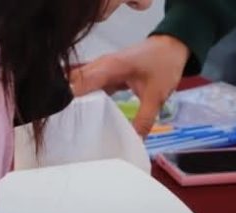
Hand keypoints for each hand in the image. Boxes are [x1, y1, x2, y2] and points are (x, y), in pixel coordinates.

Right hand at [70, 35, 189, 135]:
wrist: (172, 47)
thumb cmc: (164, 65)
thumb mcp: (156, 96)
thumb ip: (144, 119)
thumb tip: (135, 142)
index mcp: (109, 67)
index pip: (79, 83)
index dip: (68, 100)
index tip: (63, 120)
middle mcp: (100, 65)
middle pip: (74, 83)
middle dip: (67, 103)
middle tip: (65, 128)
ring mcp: (102, 69)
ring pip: (80, 85)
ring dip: (76, 102)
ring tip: (71, 125)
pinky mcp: (106, 74)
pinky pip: (90, 87)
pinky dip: (87, 100)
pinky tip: (87, 117)